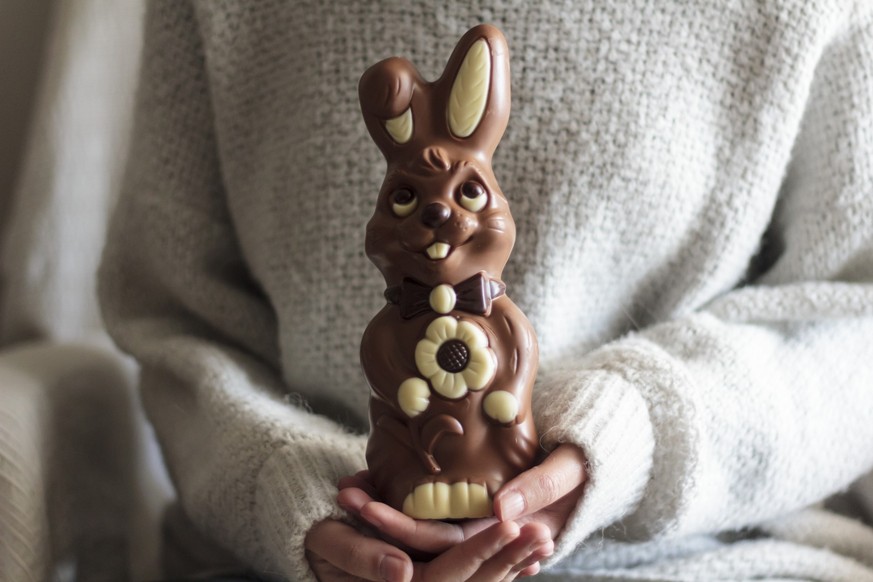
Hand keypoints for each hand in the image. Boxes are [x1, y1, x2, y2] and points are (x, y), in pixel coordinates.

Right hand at [305, 517, 546, 580]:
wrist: (316, 550)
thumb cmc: (319, 542)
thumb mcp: (331, 543)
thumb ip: (362, 556)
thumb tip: (401, 572)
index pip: (448, 577)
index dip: (480, 553)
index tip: (509, 526)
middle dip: (510, 558)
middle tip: (544, 532)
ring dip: (515, 564)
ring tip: (546, 541)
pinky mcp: (437, 578)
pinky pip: (477, 579)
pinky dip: (505, 568)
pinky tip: (531, 557)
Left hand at [336, 444, 585, 575]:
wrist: (593, 456)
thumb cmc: (586, 461)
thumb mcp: (570, 470)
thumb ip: (541, 487)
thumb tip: (502, 510)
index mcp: (506, 538)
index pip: (442, 543)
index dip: (400, 524)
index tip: (362, 503)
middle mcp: (485, 543)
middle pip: (422, 542)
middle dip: (379, 520)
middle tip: (343, 493)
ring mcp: (477, 531)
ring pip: (422, 532)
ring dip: (385, 513)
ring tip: (348, 489)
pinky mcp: (472, 516)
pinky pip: (432, 516)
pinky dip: (402, 502)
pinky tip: (373, 485)